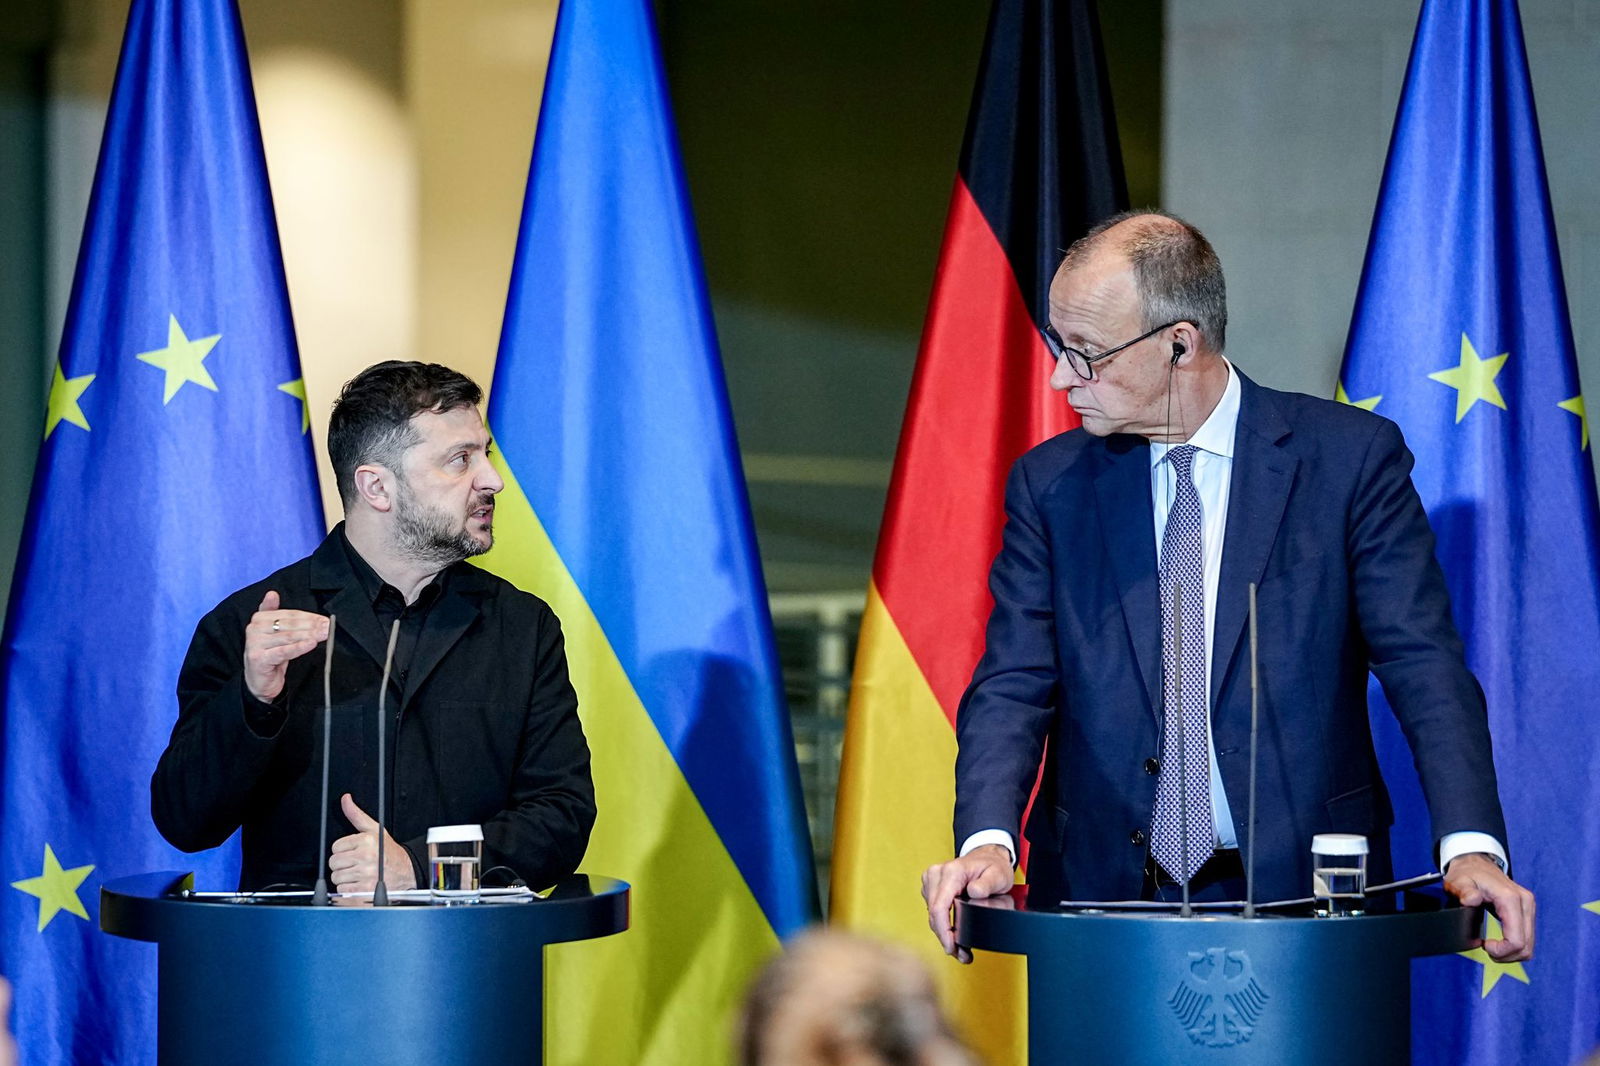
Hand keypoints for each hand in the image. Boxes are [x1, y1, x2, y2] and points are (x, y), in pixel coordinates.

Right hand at [244, 590, 329, 701]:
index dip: (309, 617)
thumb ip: (276, 614)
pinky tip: (311, 644)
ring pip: (288, 637)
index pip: (289, 615)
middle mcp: (254, 629)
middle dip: (312, 626)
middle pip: (290, 625)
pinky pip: (283, 651)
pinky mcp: (258, 658)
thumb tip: (272, 593)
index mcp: (259, 618)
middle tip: (328, 627)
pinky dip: (298, 647)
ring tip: (325, 634)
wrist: (259, 681)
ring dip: (309, 635)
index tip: (325, 620)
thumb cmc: (271, 654)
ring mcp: (255, 644)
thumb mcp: (274, 633)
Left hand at [329, 794, 415, 893]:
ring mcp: (365, 874)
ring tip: (358, 873)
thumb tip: (345, 799)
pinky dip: (348, 890)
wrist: (406, 871)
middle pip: (334, 862)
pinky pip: (342, 890)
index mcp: (366, 841)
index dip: (343, 850)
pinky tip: (359, 883)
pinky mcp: (364, 889)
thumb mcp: (374, 829)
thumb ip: (356, 814)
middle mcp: (366, 856)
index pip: (335, 847)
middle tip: (355, 863)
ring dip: (345, 877)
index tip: (353, 852)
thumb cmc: (388, 851)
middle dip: (342, 864)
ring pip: (336, 877)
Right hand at [921, 844, 1013, 963]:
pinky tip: (954, 934)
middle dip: (945, 938)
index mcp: (951, 872)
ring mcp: (931, 880)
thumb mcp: (999, 875)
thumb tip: (974, 893)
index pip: (939, 907)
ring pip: (932, 915)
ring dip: (944, 934)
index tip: (951, 947)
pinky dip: (942, 925)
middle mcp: (937, 874)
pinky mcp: (931, 887)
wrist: (987, 857)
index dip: (943, 931)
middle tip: (962, 955)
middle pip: (933, 915)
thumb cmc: (993, 866)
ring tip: (960, 949)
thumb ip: (988, 884)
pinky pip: (934, 911)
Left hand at [1444, 852, 1534, 961]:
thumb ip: (1464, 891)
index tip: (1484, 945)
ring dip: (1511, 953)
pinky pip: (1527, 937)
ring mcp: (1528, 907)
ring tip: (1492, 947)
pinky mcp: (1527, 910)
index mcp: (1510, 898)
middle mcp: (1525, 902)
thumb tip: (1472, 900)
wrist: (1475, 862)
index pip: (1516, 940)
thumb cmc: (1466, 873)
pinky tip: (1500, 942)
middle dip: (1506, 955)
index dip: (1501, 951)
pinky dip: (1514, 945)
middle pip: (1526, 946)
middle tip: (1487, 950)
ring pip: (1529, 945)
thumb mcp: (1458, 881)